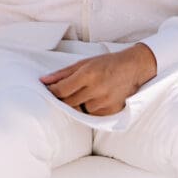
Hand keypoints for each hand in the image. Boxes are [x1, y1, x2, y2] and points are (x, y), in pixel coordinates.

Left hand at [40, 44, 156, 115]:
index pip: (62, 90)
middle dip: (62, 99)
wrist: (133, 68)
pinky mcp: (112, 110)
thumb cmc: (107, 63)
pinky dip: (89, 109)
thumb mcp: (83, 63)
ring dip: (76, 104)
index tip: (49, 90)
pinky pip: (92, 115)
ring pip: (80, 110)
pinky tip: (92, 99)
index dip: (52, 92)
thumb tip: (44, 80)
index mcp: (87, 75)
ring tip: (81, 94)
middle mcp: (96, 89)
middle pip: (69, 102)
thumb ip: (63, 73)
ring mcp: (105, 101)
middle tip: (62, 94)